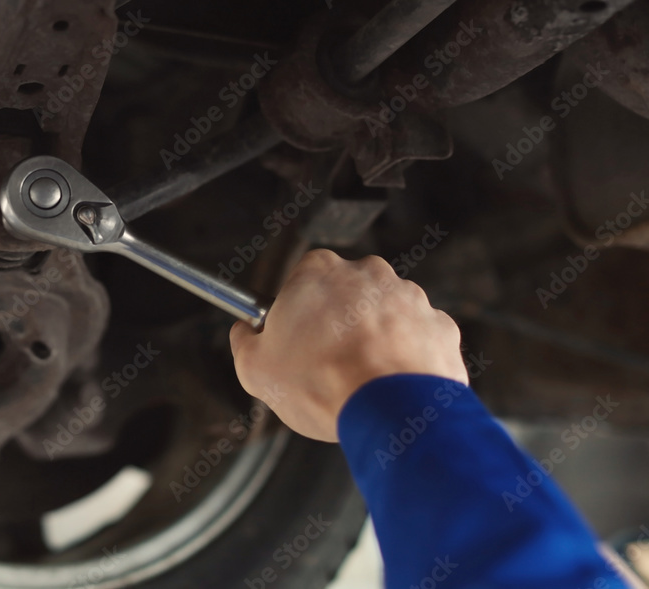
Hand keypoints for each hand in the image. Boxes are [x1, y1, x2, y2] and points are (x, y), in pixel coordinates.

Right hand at [230, 249, 467, 441]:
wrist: (390, 411)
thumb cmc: (322, 384)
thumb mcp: (254, 368)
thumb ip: (243, 341)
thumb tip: (244, 333)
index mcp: (319, 271)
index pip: (300, 281)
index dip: (295, 314)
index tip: (291, 339)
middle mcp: (368, 274)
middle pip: (345, 295)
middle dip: (336, 324)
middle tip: (324, 364)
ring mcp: (409, 297)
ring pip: (383, 316)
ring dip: (373, 341)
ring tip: (360, 382)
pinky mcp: (439, 327)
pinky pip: (417, 340)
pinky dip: (406, 360)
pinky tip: (391, 387)